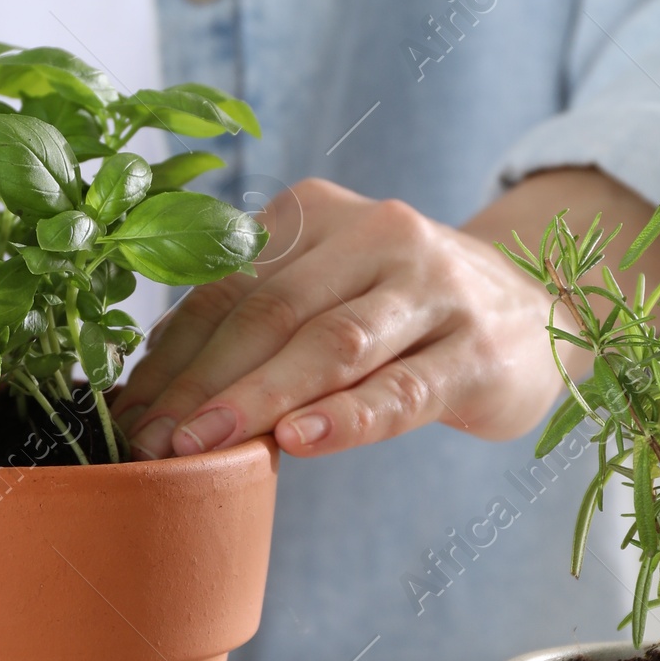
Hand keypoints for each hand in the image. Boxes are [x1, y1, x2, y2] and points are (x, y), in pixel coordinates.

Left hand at [112, 169, 659, 461]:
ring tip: (200, 446)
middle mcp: (375, 234)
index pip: (222, 286)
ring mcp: (432, 288)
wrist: (537, 312)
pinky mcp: (478, 349)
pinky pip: (402, 387)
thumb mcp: (325, 294)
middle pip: (267, 312)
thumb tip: (144, 396)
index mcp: (316, 215)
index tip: (122, 416)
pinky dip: (347, 416)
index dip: (168, 355)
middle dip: (199, 383)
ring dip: (257, 398)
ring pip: (329, 345)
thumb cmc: (398, 315)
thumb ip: (249, 327)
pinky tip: (300, 441)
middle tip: (148, 443)